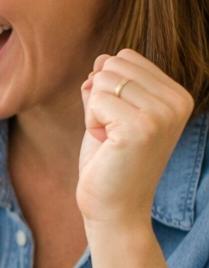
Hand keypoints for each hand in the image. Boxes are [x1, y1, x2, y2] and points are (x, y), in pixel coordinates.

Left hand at [78, 49, 192, 226]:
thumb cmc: (109, 163)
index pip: (126, 58)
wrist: (115, 209)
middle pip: (114, 64)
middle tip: (111, 132)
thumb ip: (108, 86)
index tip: (116, 122)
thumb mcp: (108, 116)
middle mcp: (177, 101)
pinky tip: (106, 144)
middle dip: (99, 98)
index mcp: (176, 95)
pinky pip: (96, 99)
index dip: (108, 89)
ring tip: (110, 139)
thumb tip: (102, 58)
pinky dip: (90, 121)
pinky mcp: (142, 127)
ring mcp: (162, 113)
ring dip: (94, 111)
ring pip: (104, 79)